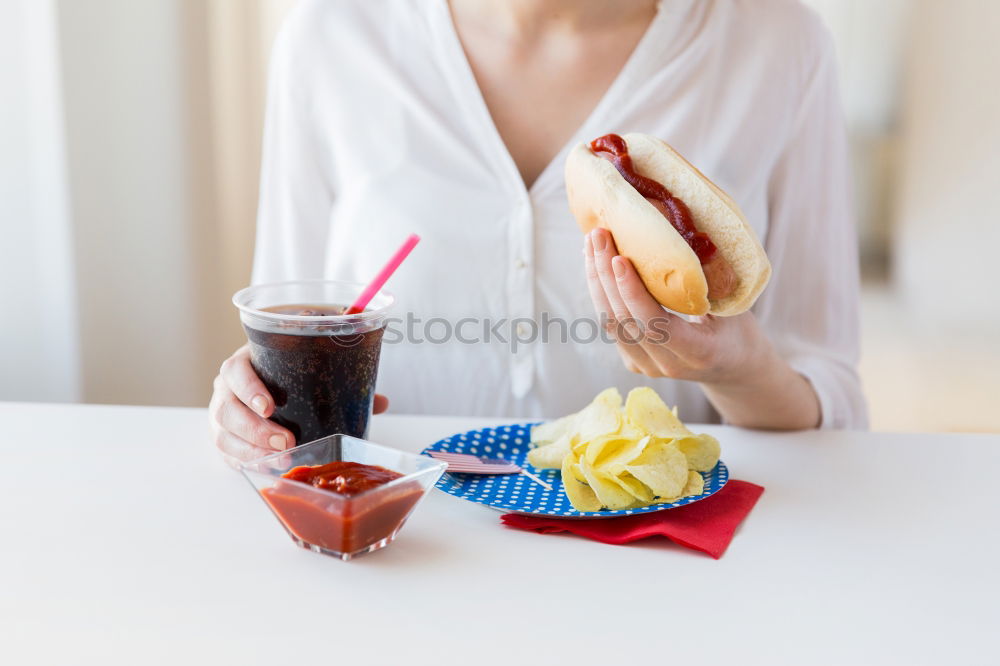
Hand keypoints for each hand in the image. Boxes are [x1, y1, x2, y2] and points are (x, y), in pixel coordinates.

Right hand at [209, 345, 388, 466]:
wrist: (262, 384)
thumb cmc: (285, 377)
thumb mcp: (306, 372)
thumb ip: (341, 382)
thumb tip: (380, 401)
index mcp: (243, 365)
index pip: (235, 372)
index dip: (249, 389)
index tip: (270, 406)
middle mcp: (226, 390)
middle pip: (226, 409)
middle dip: (254, 429)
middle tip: (285, 441)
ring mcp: (222, 416)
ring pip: (223, 435)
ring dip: (250, 450)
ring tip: (281, 459)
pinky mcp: (224, 439)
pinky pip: (226, 453)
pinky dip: (245, 463)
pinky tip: (267, 468)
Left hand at [583, 228, 819, 428]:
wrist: (735, 368)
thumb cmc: (739, 330)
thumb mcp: (734, 306)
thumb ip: (708, 281)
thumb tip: (680, 233)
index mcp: (698, 353)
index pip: (654, 324)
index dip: (632, 292)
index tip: (619, 258)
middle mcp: (666, 365)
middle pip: (624, 320)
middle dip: (605, 275)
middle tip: (598, 235)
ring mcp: (647, 366)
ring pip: (610, 323)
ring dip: (597, 281)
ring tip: (592, 243)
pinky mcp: (634, 361)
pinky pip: (611, 325)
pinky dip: (601, 293)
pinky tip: (596, 264)